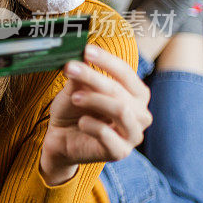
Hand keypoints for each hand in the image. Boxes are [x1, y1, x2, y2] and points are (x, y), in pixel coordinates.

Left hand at [41, 44, 152, 184]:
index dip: (107, 60)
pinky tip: (81, 122)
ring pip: (121, 110)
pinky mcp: (120, 152)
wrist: (61, 139)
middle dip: (94, 77)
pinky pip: (108, 135)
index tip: (86, 50)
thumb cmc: (73, 111)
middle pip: (121, 90)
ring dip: (95, 99)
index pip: (126, 73)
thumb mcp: (74, 89)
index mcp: (135, 95)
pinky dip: (92, 125)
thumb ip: (81, 77)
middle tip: (70, 68)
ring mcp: (133, 134)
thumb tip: (80, 57)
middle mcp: (140, 114)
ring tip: (75, 97)